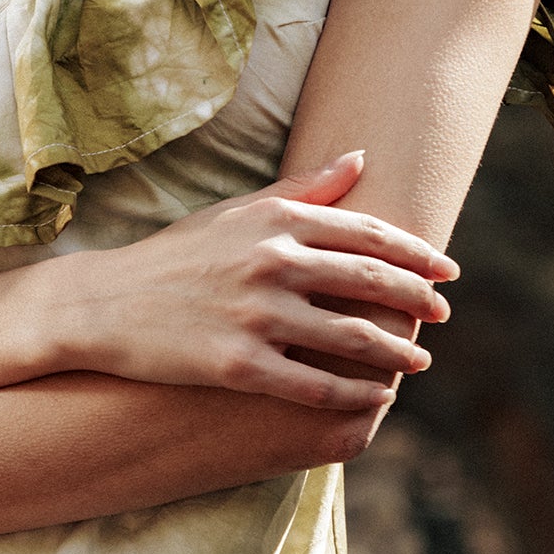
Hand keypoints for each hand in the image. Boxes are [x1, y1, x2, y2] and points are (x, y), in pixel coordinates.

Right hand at [58, 151, 456, 409]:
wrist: (106, 305)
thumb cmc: (177, 255)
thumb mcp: (237, 212)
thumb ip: (303, 187)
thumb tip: (360, 157)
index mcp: (275, 221)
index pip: (367, 233)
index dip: (416, 254)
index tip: (447, 270)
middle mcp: (271, 263)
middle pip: (369, 281)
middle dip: (416, 299)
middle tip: (444, 314)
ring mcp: (256, 315)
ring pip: (350, 337)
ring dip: (396, 351)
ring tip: (419, 359)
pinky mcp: (238, 364)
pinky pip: (314, 385)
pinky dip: (355, 392)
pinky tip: (377, 396)